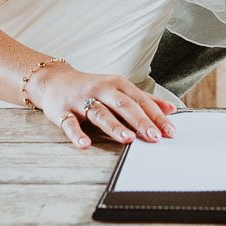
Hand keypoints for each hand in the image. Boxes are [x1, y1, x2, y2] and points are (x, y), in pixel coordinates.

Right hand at [28, 64, 176, 149]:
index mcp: (117, 85)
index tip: (170, 132)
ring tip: (128, 139)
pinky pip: (70, 124)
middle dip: (140, 121)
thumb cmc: (93, 88)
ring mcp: (81, 100)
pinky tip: (86, 144)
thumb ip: (144, 100)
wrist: (54, 80)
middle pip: (123, 105)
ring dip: (114, 126)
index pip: (141, 101)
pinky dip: (77, 134)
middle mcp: (101, 90)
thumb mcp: (119, 89)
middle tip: (155, 137)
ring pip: (100, 113)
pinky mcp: (63, 111)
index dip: (156, 116)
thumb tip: (171, 109)